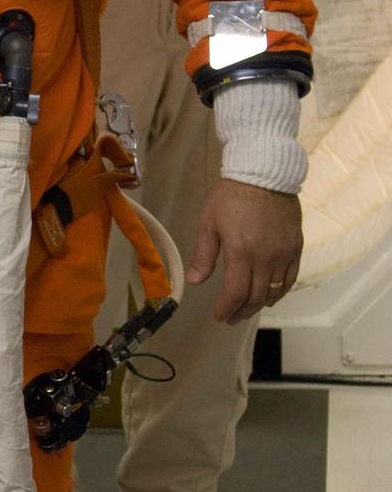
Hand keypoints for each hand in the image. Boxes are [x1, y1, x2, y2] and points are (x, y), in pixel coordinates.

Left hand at [186, 178, 302, 323]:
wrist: (264, 174)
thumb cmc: (231, 196)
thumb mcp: (209, 222)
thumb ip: (203, 255)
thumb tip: (195, 282)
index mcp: (241, 251)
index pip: (236, 293)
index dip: (227, 309)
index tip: (219, 316)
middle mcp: (265, 257)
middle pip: (256, 297)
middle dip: (241, 311)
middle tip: (230, 317)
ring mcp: (284, 254)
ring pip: (274, 291)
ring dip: (259, 305)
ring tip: (246, 308)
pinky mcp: (296, 248)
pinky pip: (290, 279)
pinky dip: (279, 292)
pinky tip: (269, 296)